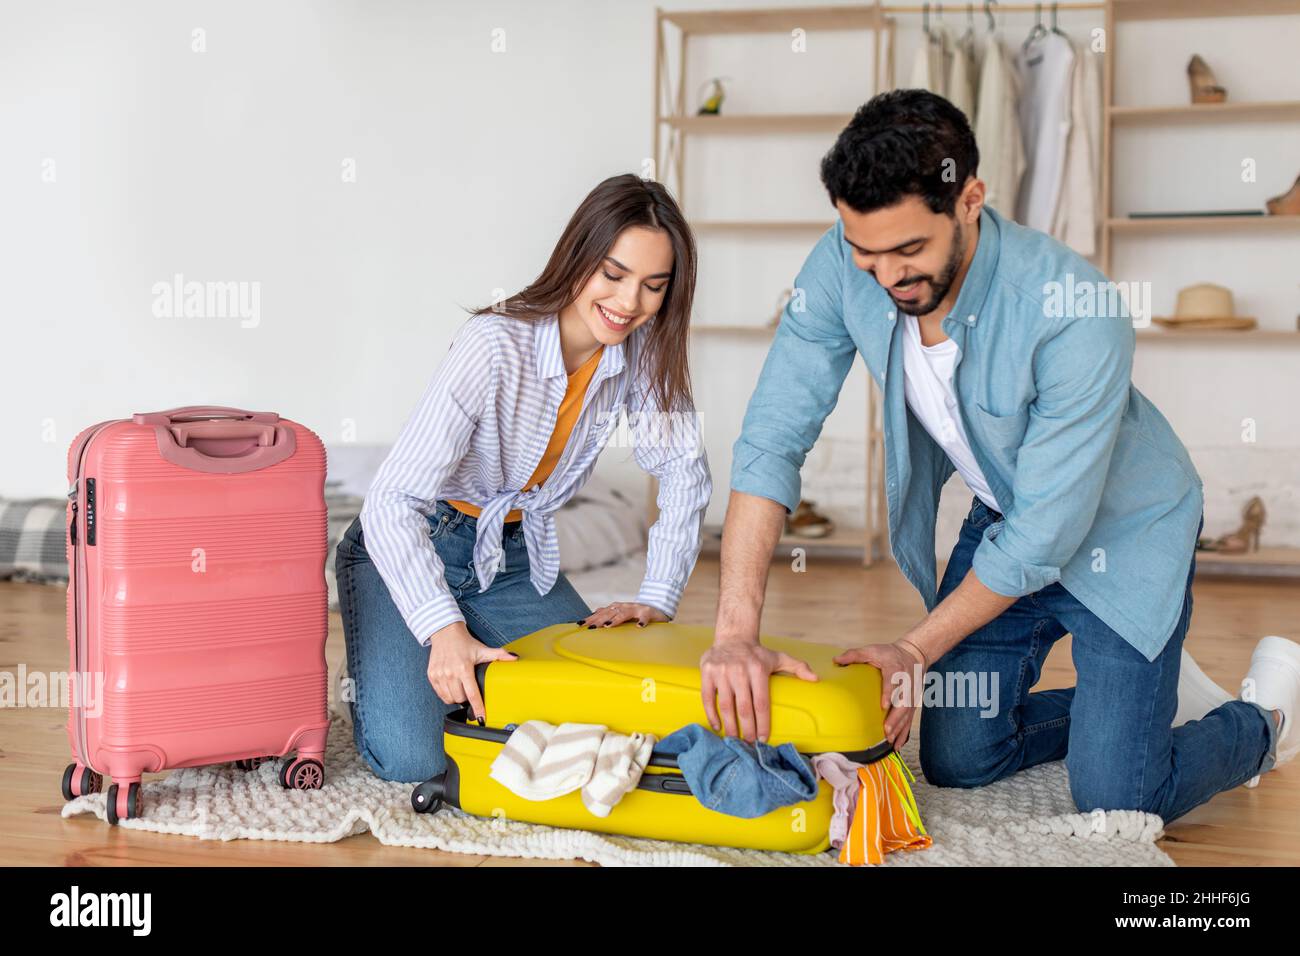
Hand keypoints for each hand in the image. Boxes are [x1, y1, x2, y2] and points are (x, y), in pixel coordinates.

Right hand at [425, 620, 516, 720]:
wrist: (445, 633)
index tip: (482, 718)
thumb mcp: (482, 649)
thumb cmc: (464, 643)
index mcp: (464, 668)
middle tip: (470, 689)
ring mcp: (439, 675)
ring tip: (461, 688)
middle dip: (467, 698)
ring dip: (457, 698)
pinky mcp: (431, 676)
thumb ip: (498, 655)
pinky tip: (452, 686)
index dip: (478, 708)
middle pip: (460, 698)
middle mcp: (450, 673)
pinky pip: (440, 694)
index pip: (472, 694)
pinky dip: (447, 694)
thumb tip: (514, 658)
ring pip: (449, 699)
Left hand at [577, 602, 668, 628]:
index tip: (580, 624)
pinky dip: (642, 622)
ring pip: (624, 613)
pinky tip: (639, 627)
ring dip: (616, 619)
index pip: (601, 612)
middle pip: (609, 612)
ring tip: (607, 626)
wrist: (657, 607)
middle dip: (599, 620)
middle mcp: (625, 606)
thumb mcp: (622, 615)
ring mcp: (636, 608)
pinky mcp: (648, 612)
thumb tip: (593, 615)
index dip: (590, 618)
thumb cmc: (637, 614)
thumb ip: (610, 614)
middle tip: (590, 628)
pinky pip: (645, 617)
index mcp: (617, 607)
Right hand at [699, 640, 818, 743]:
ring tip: (735, 740)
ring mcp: (722, 672)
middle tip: (749, 745)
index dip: (763, 723)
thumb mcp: (778, 657)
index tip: (764, 739)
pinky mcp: (707, 672)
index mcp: (758, 669)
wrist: (733, 637)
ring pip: (726, 706)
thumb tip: (816, 679)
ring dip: (730, 726)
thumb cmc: (757, 653)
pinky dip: (712, 714)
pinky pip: (708, 698)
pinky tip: (717, 726)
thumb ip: (798, 667)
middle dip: (748, 730)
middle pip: (745, 708)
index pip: (762, 703)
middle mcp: (739, 671)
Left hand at [833, 641, 926, 749]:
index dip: (889, 693)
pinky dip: (904, 732)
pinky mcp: (913, 702)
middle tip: (885, 730)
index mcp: (895, 669)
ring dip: (899, 727)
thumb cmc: (889, 653)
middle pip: (903, 702)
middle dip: (895, 717)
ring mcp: (911, 694)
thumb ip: (855, 655)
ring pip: (907, 713)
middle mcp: (906, 683)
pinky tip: (897, 744)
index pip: (893, 682)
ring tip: (889, 740)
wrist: (913, 654)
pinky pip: (910, 719)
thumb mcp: (872, 650)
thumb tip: (836, 661)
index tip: (884, 705)